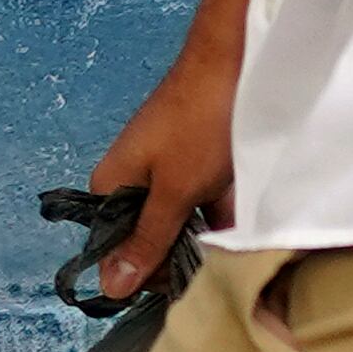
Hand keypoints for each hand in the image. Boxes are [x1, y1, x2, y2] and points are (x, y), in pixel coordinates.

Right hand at [87, 52, 234, 301]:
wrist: (236, 63)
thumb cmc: (199, 125)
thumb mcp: (173, 191)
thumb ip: (145, 239)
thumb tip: (108, 288)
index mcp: (110, 187)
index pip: (115, 252)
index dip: (145, 274)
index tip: (181, 283)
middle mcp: (132, 183)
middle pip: (146, 242)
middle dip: (176, 259)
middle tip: (213, 267)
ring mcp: (165, 175)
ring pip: (177, 227)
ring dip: (203, 242)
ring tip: (233, 255)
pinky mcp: (195, 170)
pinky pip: (201, 209)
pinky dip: (219, 223)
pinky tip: (243, 236)